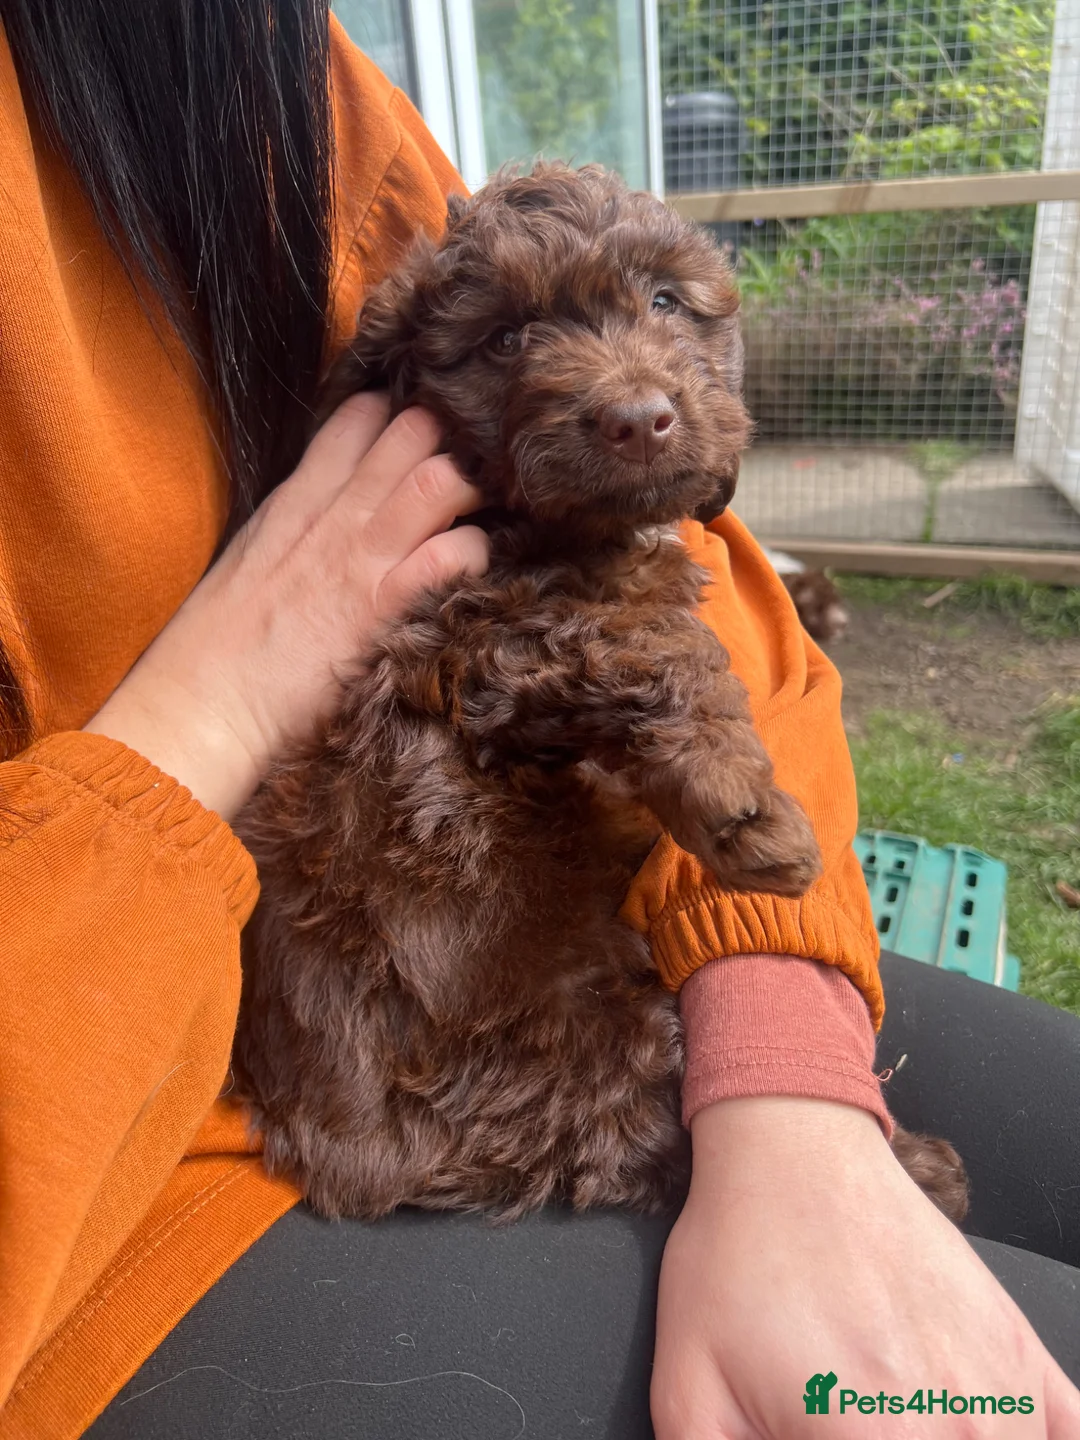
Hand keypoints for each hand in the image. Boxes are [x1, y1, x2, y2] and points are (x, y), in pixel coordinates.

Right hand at [86, 395, 486, 818]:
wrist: (205, 704)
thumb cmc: (218, 649)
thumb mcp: (248, 563)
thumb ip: (292, 530)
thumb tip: (329, 514)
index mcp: (295, 501)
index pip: (356, 420)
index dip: (398, 416)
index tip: (423, 431)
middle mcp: (334, 518)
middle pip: (409, 433)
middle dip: (448, 439)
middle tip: (469, 468)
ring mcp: (363, 558)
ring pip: (438, 479)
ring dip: (468, 488)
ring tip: (478, 515)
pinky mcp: (385, 606)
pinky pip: (452, 555)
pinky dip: (473, 554)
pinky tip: (472, 571)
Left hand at [652, 1096, 1079, 1437]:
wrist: (793, 1149)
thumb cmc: (739, 1255)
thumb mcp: (689, 1387)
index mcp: (868, 1439)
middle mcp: (949, 1422)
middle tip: (854, 1434)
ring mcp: (998, 1387)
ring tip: (900, 1428)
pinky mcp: (1020, 1353)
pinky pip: (1068, 1432)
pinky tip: (994, 1434)